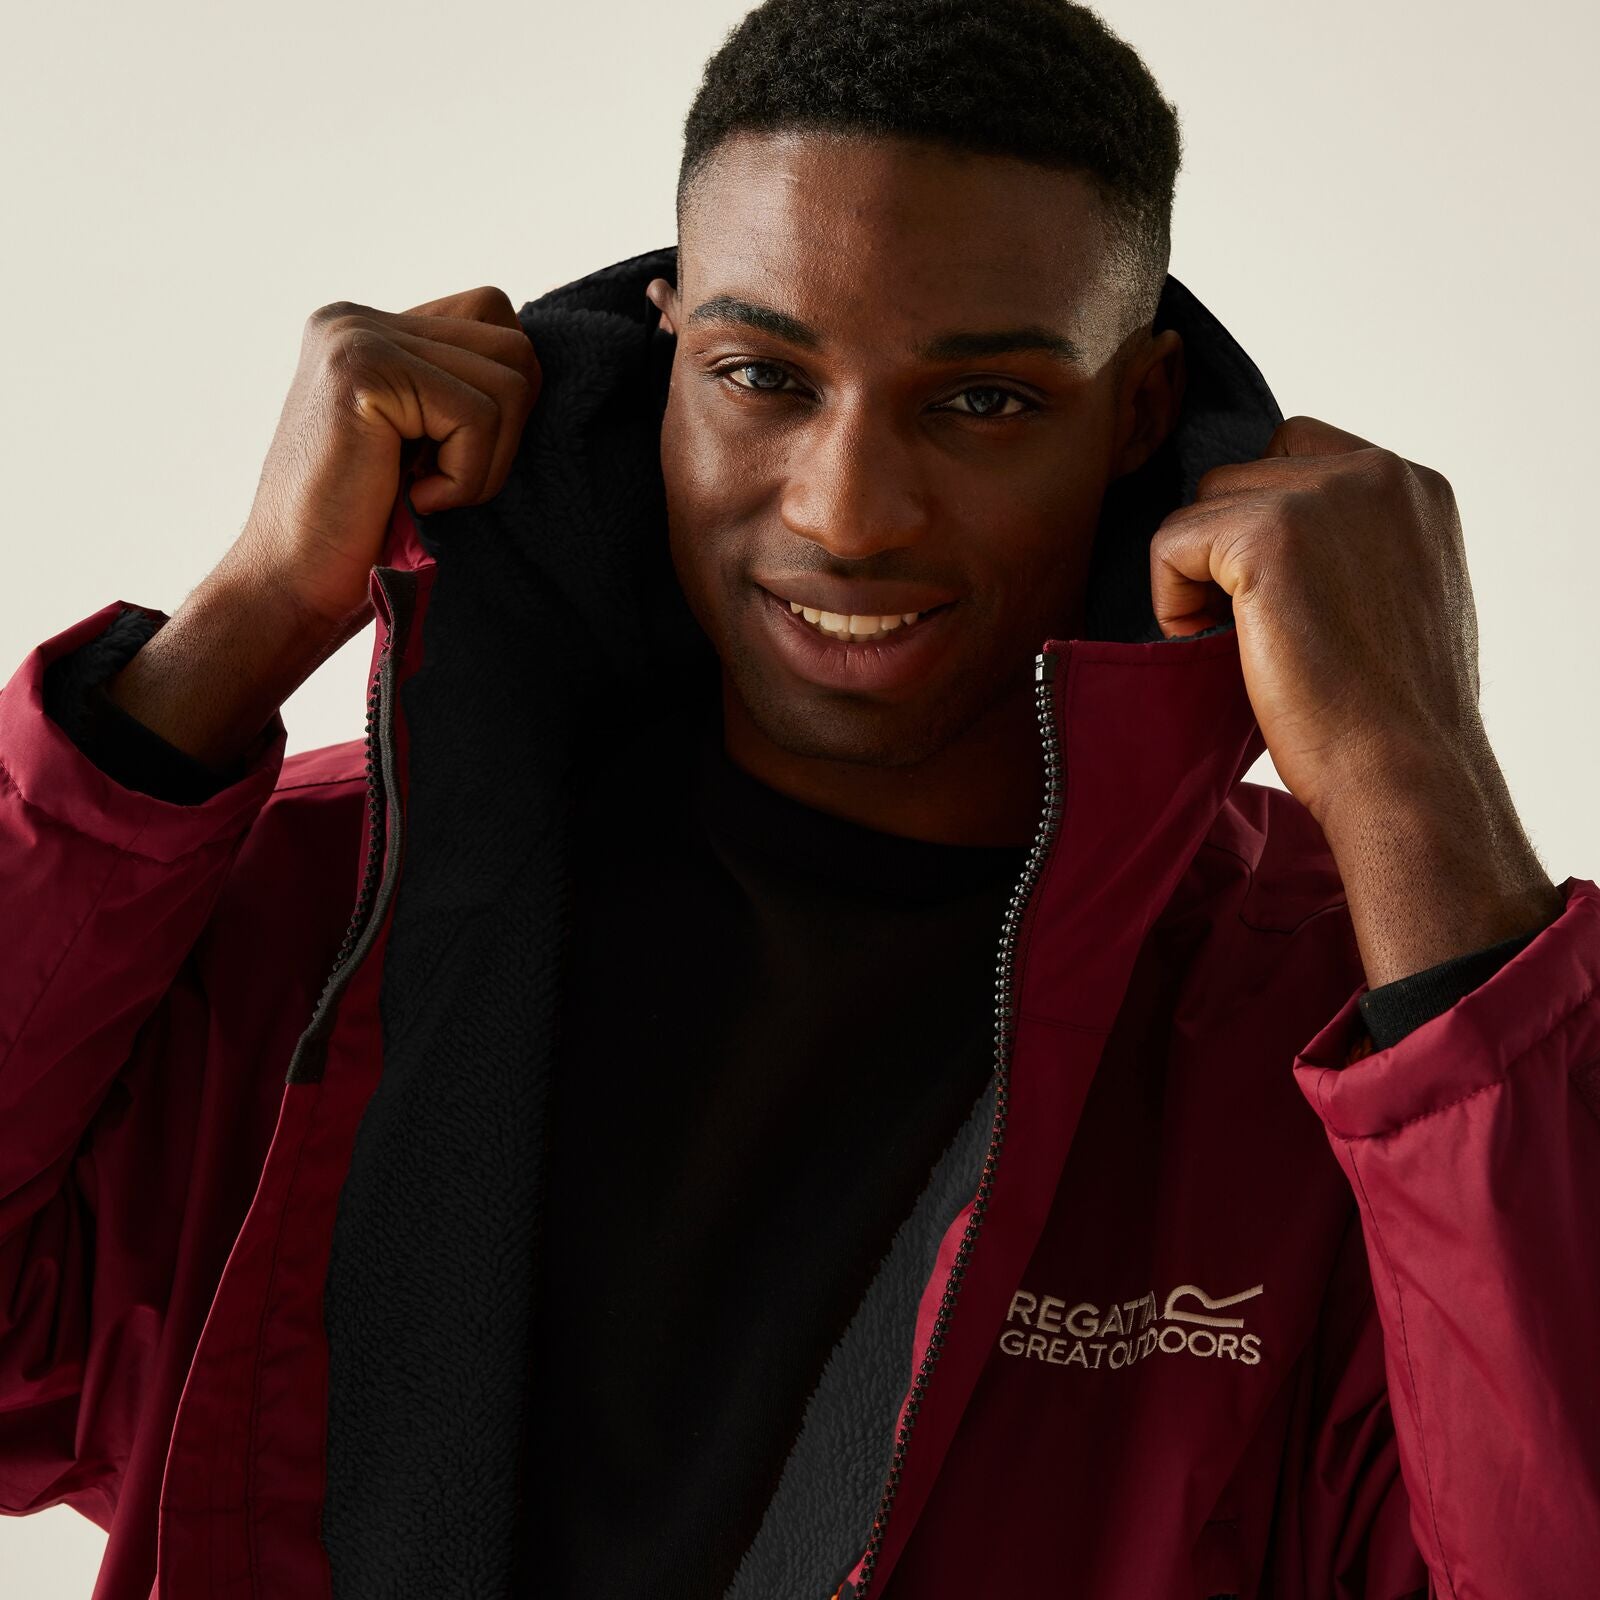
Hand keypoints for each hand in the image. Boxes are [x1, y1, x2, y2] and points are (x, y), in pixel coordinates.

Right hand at [225, 285, 541, 633]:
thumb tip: (536, 369)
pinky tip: (414, 499)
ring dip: (485, 463)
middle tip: (444, 485)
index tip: (453, 458)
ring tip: (425, 493)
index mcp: (373, 330)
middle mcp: (358, 320)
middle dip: (506, 435)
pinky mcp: (364, 370)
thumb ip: (461, 391)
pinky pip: (478, 416)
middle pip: (513, 345)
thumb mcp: (424, 447)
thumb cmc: (366, 534)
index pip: (494, 314)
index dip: (506, 397)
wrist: (294, 586)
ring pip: (509, 381)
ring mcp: (357, 337)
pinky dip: (465, 477)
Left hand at [1148, 415, 1561, 988]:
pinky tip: (1212, 645)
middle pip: (1242, 474)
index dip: (1260, 521)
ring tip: (1239, 642)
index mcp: (1414, 487)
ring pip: (1202, 505)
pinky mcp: (1269, 534)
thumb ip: (1355, 548)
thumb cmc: (1393, 714)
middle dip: (1226, 546)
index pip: (1297, 453)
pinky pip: (1170, 542)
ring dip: (1199, 574)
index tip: (1275, 597)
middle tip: (1250, 626)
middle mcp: (1376, 474)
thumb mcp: (1398, 599)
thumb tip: (1289, 545)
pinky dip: (1171, 599)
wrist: (1402, 771)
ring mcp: (1324, 497)